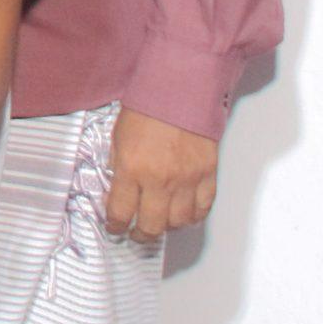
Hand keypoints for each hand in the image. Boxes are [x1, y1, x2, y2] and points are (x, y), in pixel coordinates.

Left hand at [103, 108, 218, 244]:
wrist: (181, 88)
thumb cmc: (148, 106)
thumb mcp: (118, 135)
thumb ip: (118, 163)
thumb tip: (118, 187)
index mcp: (132, 168)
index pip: (121, 211)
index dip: (115, 224)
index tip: (114, 227)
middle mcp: (160, 180)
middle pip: (151, 225)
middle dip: (140, 235)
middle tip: (136, 234)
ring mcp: (187, 180)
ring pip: (178, 222)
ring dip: (167, 228)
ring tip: (160, 225)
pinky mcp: (208, 175)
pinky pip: (203, 208)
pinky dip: (193, 217)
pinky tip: (184, 215)